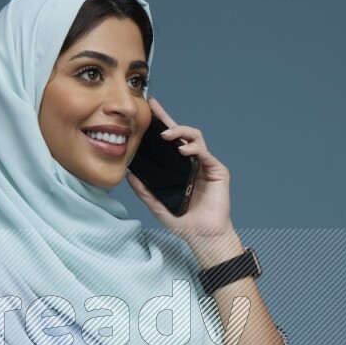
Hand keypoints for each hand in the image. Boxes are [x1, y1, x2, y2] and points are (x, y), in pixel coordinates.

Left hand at [126, 96, 233, 244]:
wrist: (203, 236)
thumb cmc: (183, 223)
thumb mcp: (157, 206)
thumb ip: (144, 191)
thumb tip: (129, 175)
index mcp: (178, 168)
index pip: (168, 142)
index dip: (160, 125)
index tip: (149, 110)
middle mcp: (192, 163)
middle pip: (181, 133)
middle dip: (168, 118)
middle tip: (155, 108)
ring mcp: (205, 165)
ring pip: (195, 138)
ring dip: (180, 131)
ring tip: (166, 135)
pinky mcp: (217, 170)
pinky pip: (205, 153)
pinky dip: (194, 149)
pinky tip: (183, 150)